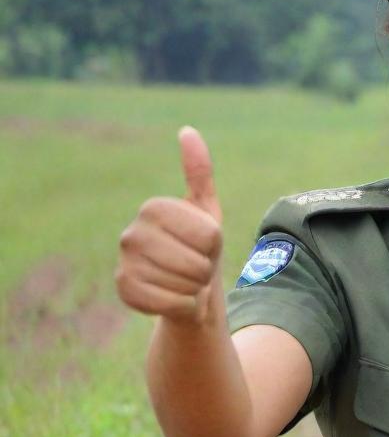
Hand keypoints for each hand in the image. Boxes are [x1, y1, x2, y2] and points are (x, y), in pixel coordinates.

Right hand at [115, 126, 223, 323]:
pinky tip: (174, 297)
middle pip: (195, 261)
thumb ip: (198, 172)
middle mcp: (131, 232)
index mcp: (154, 208)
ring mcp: (125, 262)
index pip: (207, 234)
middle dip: (205, 270)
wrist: (187, 286)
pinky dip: (182, 305)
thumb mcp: (206, 210)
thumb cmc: (200, 246)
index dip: (215, 245)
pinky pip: (168, 302)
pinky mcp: (124, 290)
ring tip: (185, 280)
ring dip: (194, 289)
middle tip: (195, 266)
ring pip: (182, 283)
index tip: (205, 243)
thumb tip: (188, 130)